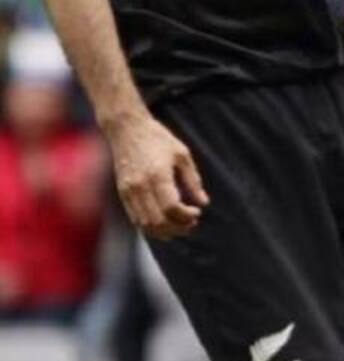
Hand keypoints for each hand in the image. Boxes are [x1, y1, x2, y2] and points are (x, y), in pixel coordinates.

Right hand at [106, 110, 208, 239]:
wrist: (127, 129)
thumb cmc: (157, 139)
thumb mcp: (182, 154)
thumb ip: (193, 180)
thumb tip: (203, 203)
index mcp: (157, 175)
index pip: (171, 208)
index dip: (186, 216)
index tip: (197, 212)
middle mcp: (140, 186)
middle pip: (158, 221)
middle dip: (178, 228)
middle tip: (191, 223)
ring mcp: (129, 191)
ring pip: (145, 224)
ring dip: (165, 231)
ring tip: (180, 225)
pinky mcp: (122, 193)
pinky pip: (136, 219)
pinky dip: (151, 227)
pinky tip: (164, 223)